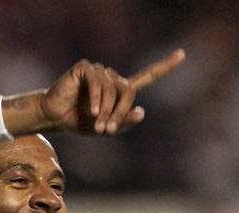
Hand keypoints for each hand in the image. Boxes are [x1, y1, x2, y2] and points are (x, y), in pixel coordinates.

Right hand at [39, 49, 185, 134]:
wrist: (56, 117)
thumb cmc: (81, 123)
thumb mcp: (107, 128)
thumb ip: (124, 122)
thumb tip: (142, 112)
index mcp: (121, 90)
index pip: (147, 76)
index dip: (165, 66)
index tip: (182, 54)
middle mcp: (113, 78)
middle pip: (128, 91)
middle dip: (120, 112)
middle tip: (107, 130)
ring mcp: (100, 71)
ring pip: (112, 89)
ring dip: (106, 110)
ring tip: (96, 124)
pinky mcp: (86, 68)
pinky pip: (97, 82)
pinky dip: (96, 99)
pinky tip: (90, 110)